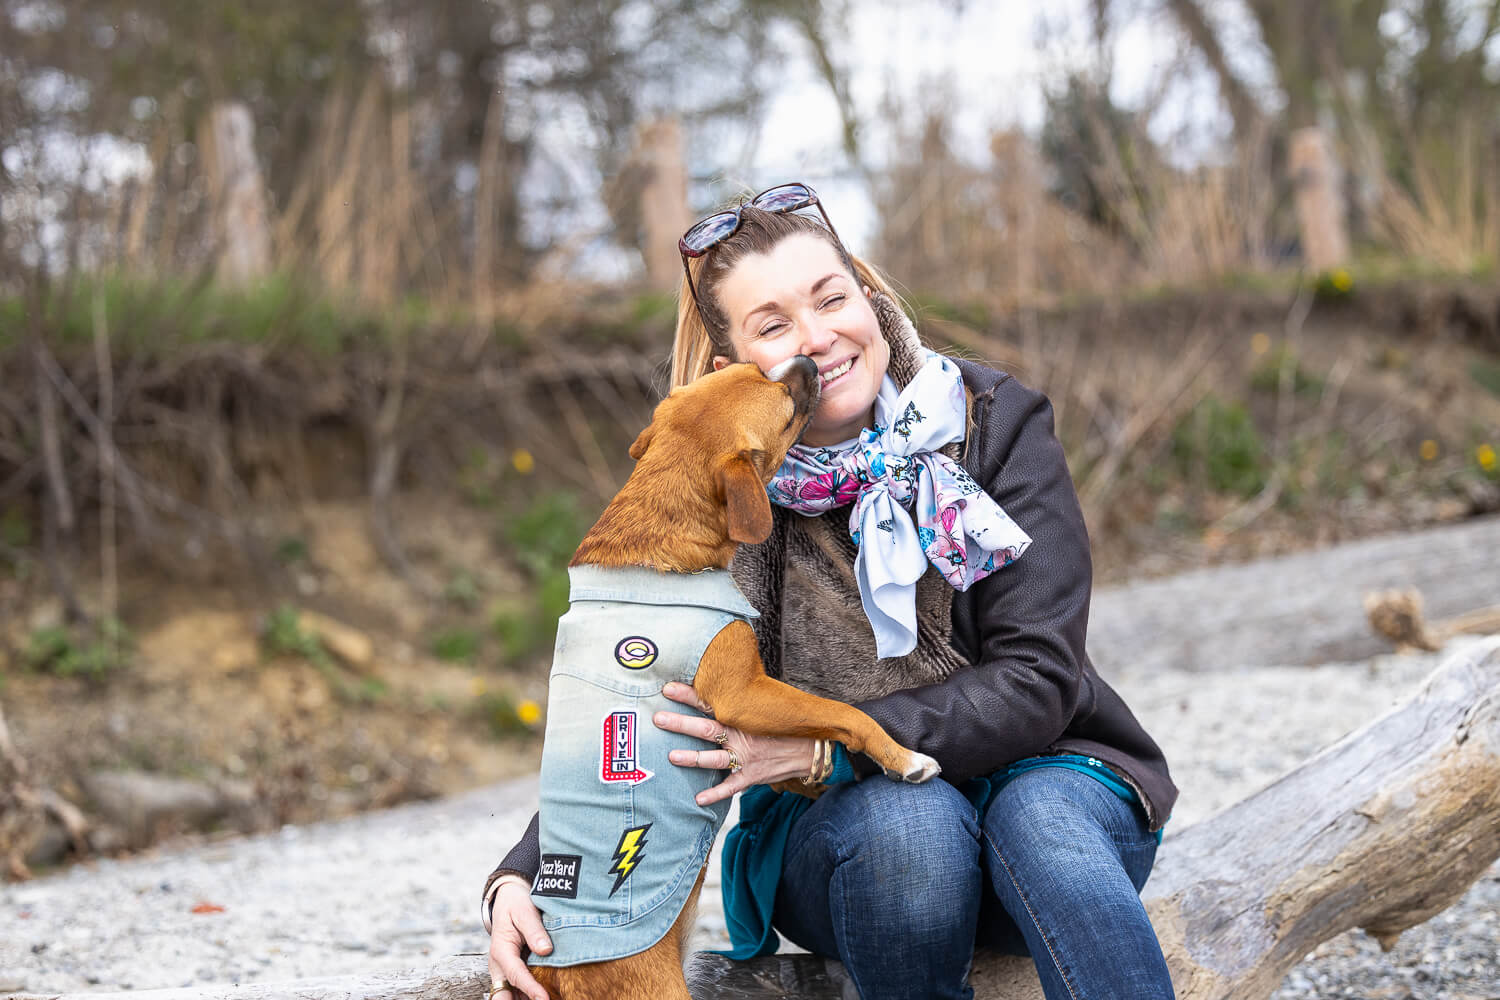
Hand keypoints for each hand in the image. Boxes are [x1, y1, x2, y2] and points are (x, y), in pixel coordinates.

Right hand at [487, 879, 551, 999]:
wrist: (509, 900)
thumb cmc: (516, 905)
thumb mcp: (525, 912)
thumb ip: (534, 931)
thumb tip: (546, 950)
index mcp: (501, 950)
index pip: (515, 974)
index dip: (530, 989)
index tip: (544, 999)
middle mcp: (499, 965)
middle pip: (504, 994)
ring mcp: (505, 970)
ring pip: (510, 995)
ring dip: (526, 999)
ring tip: (548, 998)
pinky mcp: (513, 971)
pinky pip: (517, 990)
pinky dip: (528, 995)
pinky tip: (545, 996)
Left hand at [653, 682, 816, 804]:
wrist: (809, 749)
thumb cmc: (783, 727)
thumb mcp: (763, 711)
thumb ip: (740, 705)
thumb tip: (719, 690)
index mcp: (741, 717)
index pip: (711, 703)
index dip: (689, 695)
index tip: (668, 688)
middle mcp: (740, 736)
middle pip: (706, 728)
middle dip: (681, 723)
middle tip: (658, 718)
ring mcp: (745, 757)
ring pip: (713, 758)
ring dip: (692, 758)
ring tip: (671, 756)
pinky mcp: (751, 776)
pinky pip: (730, 787)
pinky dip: (715, 794)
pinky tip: (698, 799)